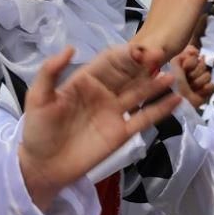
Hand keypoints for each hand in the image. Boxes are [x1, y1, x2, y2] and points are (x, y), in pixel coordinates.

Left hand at [19, 47, 180, 210]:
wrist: (43, 167)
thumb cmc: (38, 130)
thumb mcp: (38, 98)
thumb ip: (50, 72)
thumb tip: (71, 48)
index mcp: (86, 79)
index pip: (110, 61)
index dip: (125, 54)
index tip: (138, 51)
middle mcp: (105, 92)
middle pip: (129, 74)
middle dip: (144, 64)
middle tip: (159, 57)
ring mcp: (115, 112)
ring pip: (140, 93)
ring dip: (155, 84)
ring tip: (170, 77)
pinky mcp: (122, 133)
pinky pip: (144, 118)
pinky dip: (161, 109)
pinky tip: (175, 100)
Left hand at [171, 45, 213, 108]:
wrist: (176, 101)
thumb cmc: (172, 82)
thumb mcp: (174, 63)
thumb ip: (184, 53)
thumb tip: (195, 50)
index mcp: (183, 63)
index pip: (195, 55)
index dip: (192, 61)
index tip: (186, 67)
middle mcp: (192, 71)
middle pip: (203, 64)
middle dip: (195, 72)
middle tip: (188, 78)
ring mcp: (199, 82)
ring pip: (208, 75)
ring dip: (198, 82)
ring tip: (191, 87)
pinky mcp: (205, 93)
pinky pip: (212, 85)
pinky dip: (205, 89)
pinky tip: (198, 92)